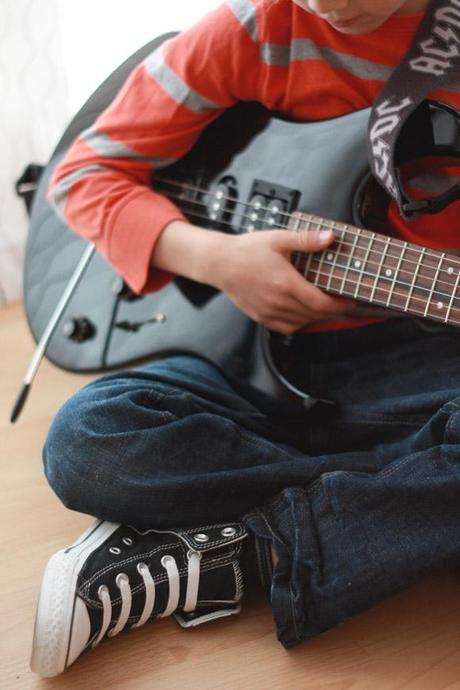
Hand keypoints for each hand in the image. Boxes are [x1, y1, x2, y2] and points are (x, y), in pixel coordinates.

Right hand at [214, 228, 355, 333]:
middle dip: (332, 312)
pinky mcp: (261, 317)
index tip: (349, 302)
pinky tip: (303, 314)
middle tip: (341, 304)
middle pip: (314, 315)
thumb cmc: (247, 250)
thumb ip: (306, 240)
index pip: (321, 303)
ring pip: (302, 323)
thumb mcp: (279, 239)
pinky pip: (286, 328)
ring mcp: (269, 312)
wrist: (220, 263)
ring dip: (316, 318)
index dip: (339, 306)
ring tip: (324, 308)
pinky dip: (299, 324)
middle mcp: (278, 302)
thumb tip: (330, 237)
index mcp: (286, 283)